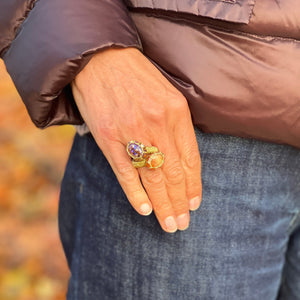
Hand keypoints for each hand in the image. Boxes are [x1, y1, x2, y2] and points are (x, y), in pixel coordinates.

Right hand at [71, 47, 201, 232]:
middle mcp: (157, 125)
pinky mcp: (109, 139)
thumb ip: (176, 124)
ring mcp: (132, 133)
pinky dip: (135, 195)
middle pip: (173, 174)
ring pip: (152, 179)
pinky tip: (144, 210)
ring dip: (162, 205)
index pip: (190, 160)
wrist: (101, 58)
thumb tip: (180, 157)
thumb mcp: (167, 92)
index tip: (194, 204)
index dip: (193, 186)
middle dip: (179, 203)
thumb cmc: (136, 75)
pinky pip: (126, 174)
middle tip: (182, 224)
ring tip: (169, 225)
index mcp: (176, 112)